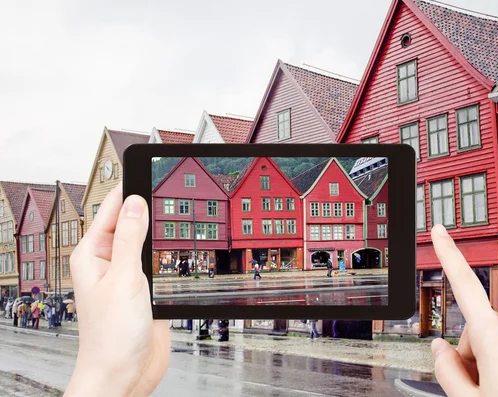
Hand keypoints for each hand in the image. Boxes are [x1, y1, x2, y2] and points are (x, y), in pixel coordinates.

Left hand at [64, 183, 169, 396]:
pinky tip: (181, 244)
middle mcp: (109, 262)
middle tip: (170, 186)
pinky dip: (168, 252)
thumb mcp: (122, 279)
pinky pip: (157, 262)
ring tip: (178, 211)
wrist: (124, 374)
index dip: (128, 188)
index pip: (111, 210)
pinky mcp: (145, 290)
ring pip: (146, 242)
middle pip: (130, 223)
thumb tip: (135, 202)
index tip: (146, 168)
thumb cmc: (111, 335)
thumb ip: (129, 239)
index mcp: (92, 255)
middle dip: (148, 206)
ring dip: (160, 231)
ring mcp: (128, 276)